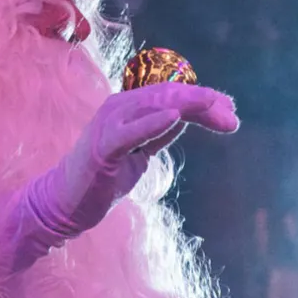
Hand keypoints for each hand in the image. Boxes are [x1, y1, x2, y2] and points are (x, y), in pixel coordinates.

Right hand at [4, 82, 238, 266]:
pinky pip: (131, 132)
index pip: (172, 94)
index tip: (231, 110)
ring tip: (215, 106)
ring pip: (154, 106)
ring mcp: (109, 124)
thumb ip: (158, 133)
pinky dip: (152, 122)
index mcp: (128, 107)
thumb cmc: (102, 178)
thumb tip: (184, 118)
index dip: (203, 99)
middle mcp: (118, 108)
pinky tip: (174, 116)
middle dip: (204, 103)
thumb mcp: (139, 153)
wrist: (65, 202)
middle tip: (233, 115)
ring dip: (188, 105)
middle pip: (168, 96)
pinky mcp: (103, 147)